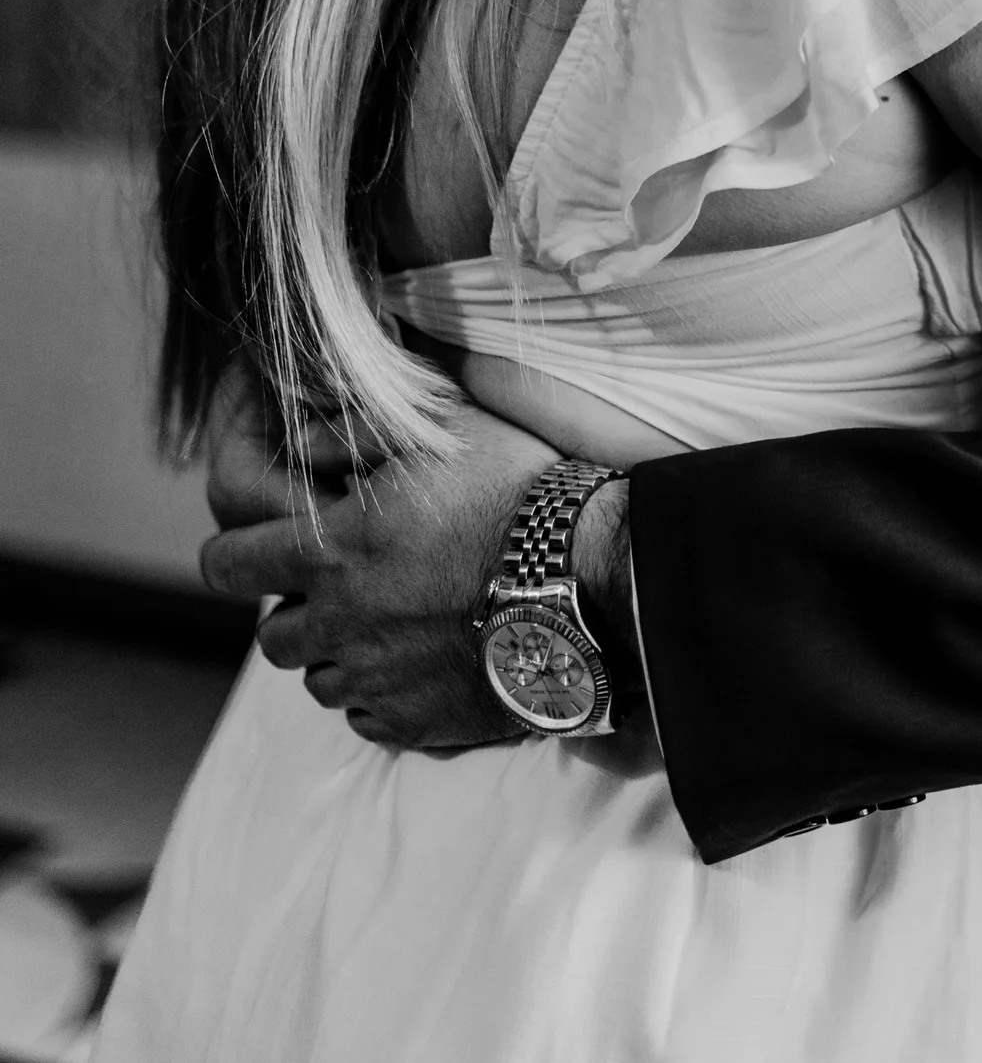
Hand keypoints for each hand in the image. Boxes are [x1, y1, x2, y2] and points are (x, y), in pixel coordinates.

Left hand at [201, 381, 556, 748]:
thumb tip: (297, 426)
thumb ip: (353, 425)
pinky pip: (367, 719)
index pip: (228, 567)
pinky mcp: (417, 725)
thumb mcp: (435, 429)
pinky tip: (415, 662)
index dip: (228, 557)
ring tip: (382, 624)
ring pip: (317, 681)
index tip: (246, 552)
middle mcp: (337, 626)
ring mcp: (376, 683)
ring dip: (334, 654)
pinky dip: (377, 694)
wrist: (585, 579)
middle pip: (271, 637)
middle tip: (334, 585)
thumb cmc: (511, 491)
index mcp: (327, 554)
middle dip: (289, 610)